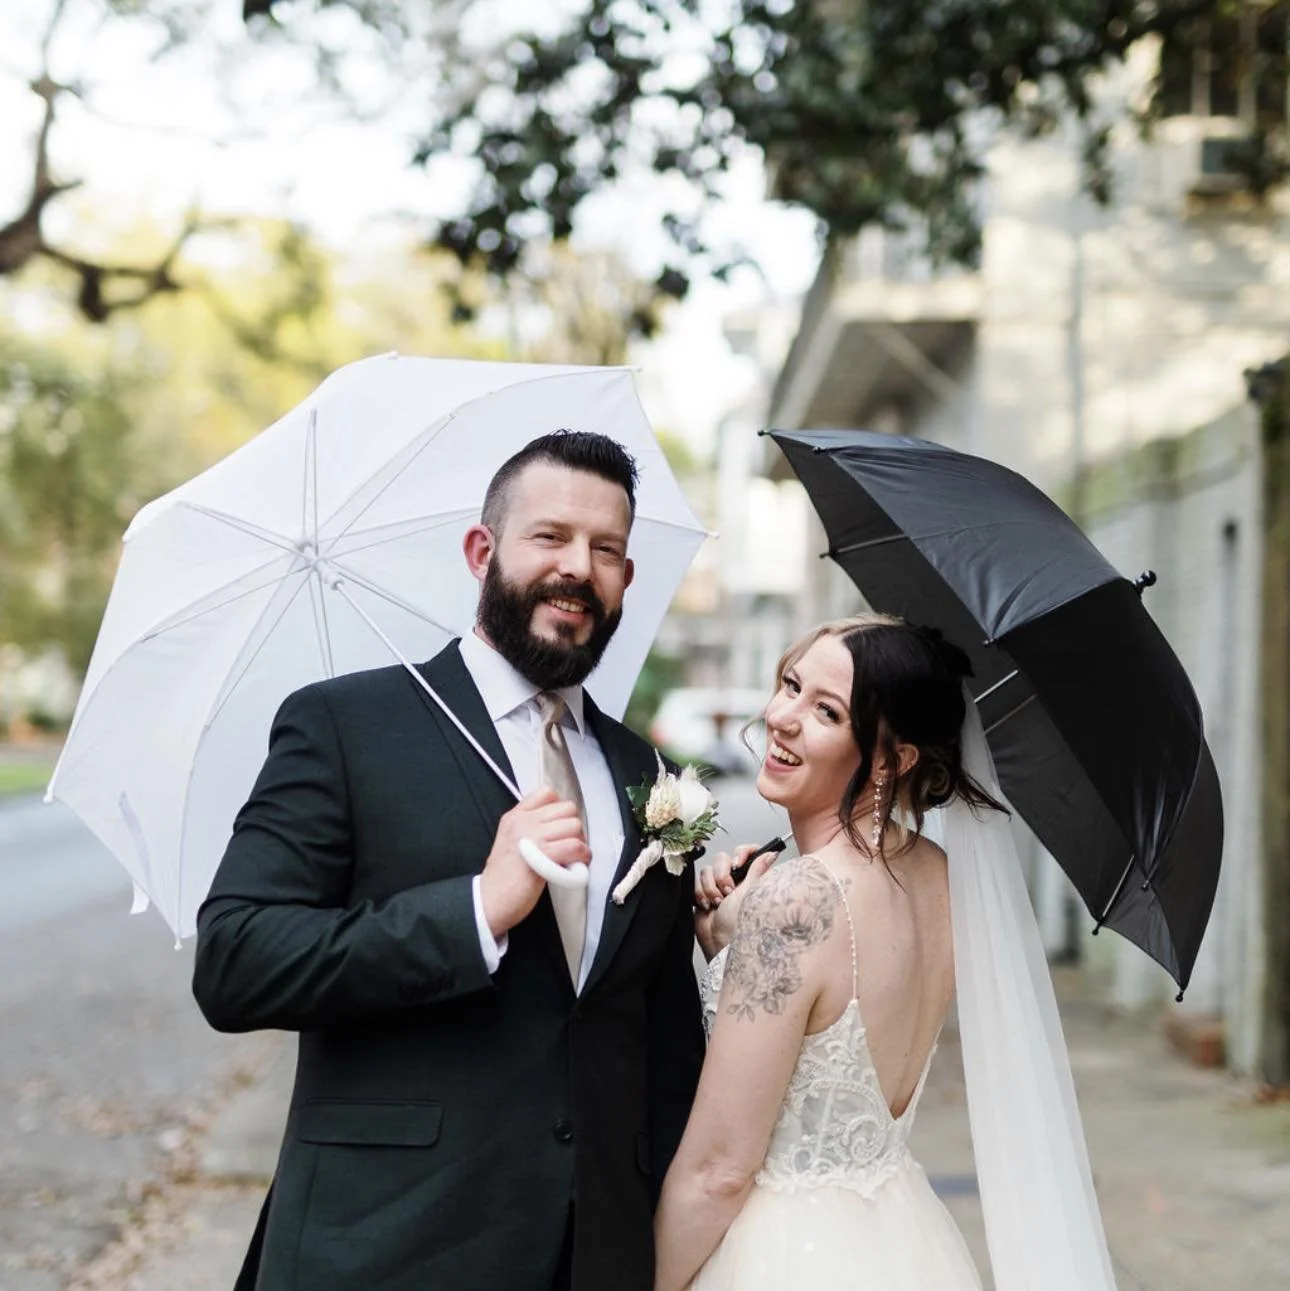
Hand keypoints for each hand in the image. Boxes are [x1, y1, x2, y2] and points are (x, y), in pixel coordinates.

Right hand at [479, 788, 590, 937]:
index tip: (559, 828)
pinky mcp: (542, 854)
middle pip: (567, 809)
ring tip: (571, 857)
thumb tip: (561, 824)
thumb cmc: (504, 877)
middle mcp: (523, 821)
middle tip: (568, 845)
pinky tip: (575, 866)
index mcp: (515, 816)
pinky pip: (575, 846)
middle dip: (573, 828)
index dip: (560, 810)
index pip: (547, 793)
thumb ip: (531, 827)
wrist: (490, 900)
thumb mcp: (511, 840)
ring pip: (574, 826)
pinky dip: (582, 857)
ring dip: (579, 843)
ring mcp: (532, 836)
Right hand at [693, 842, 778, 960]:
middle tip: (727, 892)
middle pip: (722, 859)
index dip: (739, 854)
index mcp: (749, 877)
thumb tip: (771, 853)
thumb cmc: (738, 924)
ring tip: (717, 903)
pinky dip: (700, 894)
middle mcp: (734, 880)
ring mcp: (718, 887)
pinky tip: (707, 906)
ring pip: (707, 871)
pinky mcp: (704, 894)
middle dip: (721, 876)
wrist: (718, 942)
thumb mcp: (750, 892)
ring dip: (710, 888)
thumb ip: (757, 869)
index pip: (745, 852)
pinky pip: (697, 882)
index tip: (737, 864)